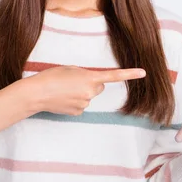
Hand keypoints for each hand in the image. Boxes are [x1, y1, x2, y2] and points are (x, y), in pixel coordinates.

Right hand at [28, 65, 145, 115]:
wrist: (37, 94)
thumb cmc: (51, 76)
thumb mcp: (70, 68)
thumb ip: (85, 74)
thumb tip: (91, 83)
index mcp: (90, 78)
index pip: (114, 76)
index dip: (130, 74)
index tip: (143, 73)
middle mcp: (90, 92)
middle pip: (99, 87)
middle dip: (92, 84)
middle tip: (74, 81)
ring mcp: (85, 104)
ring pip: (89, 96)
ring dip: (81, 92)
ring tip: (64, 90)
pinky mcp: (78, 112)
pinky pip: (82, 104)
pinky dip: (75, 101)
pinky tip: (63, 99)